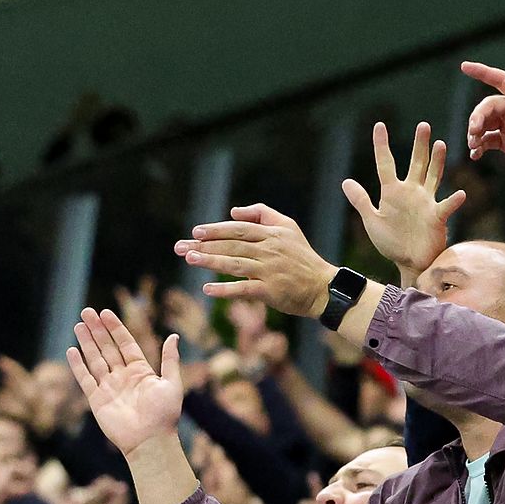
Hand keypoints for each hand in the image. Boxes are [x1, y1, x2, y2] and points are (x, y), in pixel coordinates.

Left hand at [175, 205, 335, 315]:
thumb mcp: (288, 226)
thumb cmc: (303, 257)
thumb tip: (233, 212)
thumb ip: (262, 214)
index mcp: (271, 234)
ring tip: (189, 260)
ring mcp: (269, 271)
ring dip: (210, 262)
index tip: (196, 232)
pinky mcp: (271, 291)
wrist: (323, 287)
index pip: (238, 230)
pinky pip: (243, 289)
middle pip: (231, 245)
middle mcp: (269, 250)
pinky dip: (225, 289)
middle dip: (204, 245)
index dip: (216, 230)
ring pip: (234, 264)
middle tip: (180, 247)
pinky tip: (207, 289)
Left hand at [342, 121, 466, 281]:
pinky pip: (446, 207)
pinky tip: (460, 194)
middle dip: (420, 145)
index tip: (380, 125)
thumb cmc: (391, 242)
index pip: (385, 163)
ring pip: (433, 176)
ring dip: (437, 161)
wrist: (409, 263)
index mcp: (392, 191)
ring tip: (440, 144)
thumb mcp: (372, 220)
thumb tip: (345, 181)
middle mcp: (411, 192)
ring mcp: (426, 202)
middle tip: (423, 125)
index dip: (382, 145)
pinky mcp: (437, 217)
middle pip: (417, 163)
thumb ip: (361, 201)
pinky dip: (453, 201)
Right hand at [459, 61, 504, 187]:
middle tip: (473, 132)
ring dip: (475, 132)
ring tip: (473, 146)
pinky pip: (487, 140)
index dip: (482, 72)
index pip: (501, 80)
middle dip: (477, 117)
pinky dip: (478, 146)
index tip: (464, 67)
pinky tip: (475, 155)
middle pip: (488, 106)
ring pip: (484, 123)